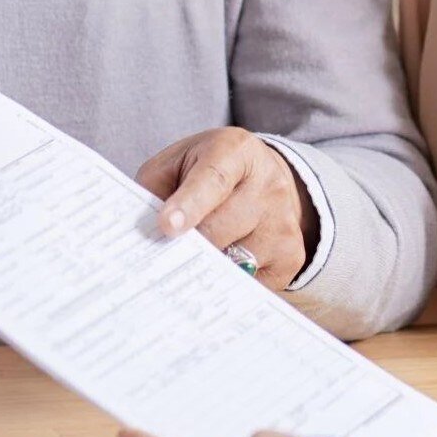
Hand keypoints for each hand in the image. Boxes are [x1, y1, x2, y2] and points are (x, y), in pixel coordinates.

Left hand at [136, 128, 317, 291]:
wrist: (263, 176)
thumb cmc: (207, 171)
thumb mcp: (177, 164)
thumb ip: (155, 191)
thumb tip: (145, 238)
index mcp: (236, 152)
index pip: (213, 180)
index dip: (189, 204)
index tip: (167, 226)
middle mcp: (268, 185)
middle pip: (219, 230)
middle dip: (187, 245)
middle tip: (167, 249)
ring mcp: (284, 222)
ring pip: (233, 263)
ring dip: (208, 265)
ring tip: (200, 251)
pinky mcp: (291, 255)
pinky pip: (249, 285)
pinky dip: (228, 281)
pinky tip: (223, 262)